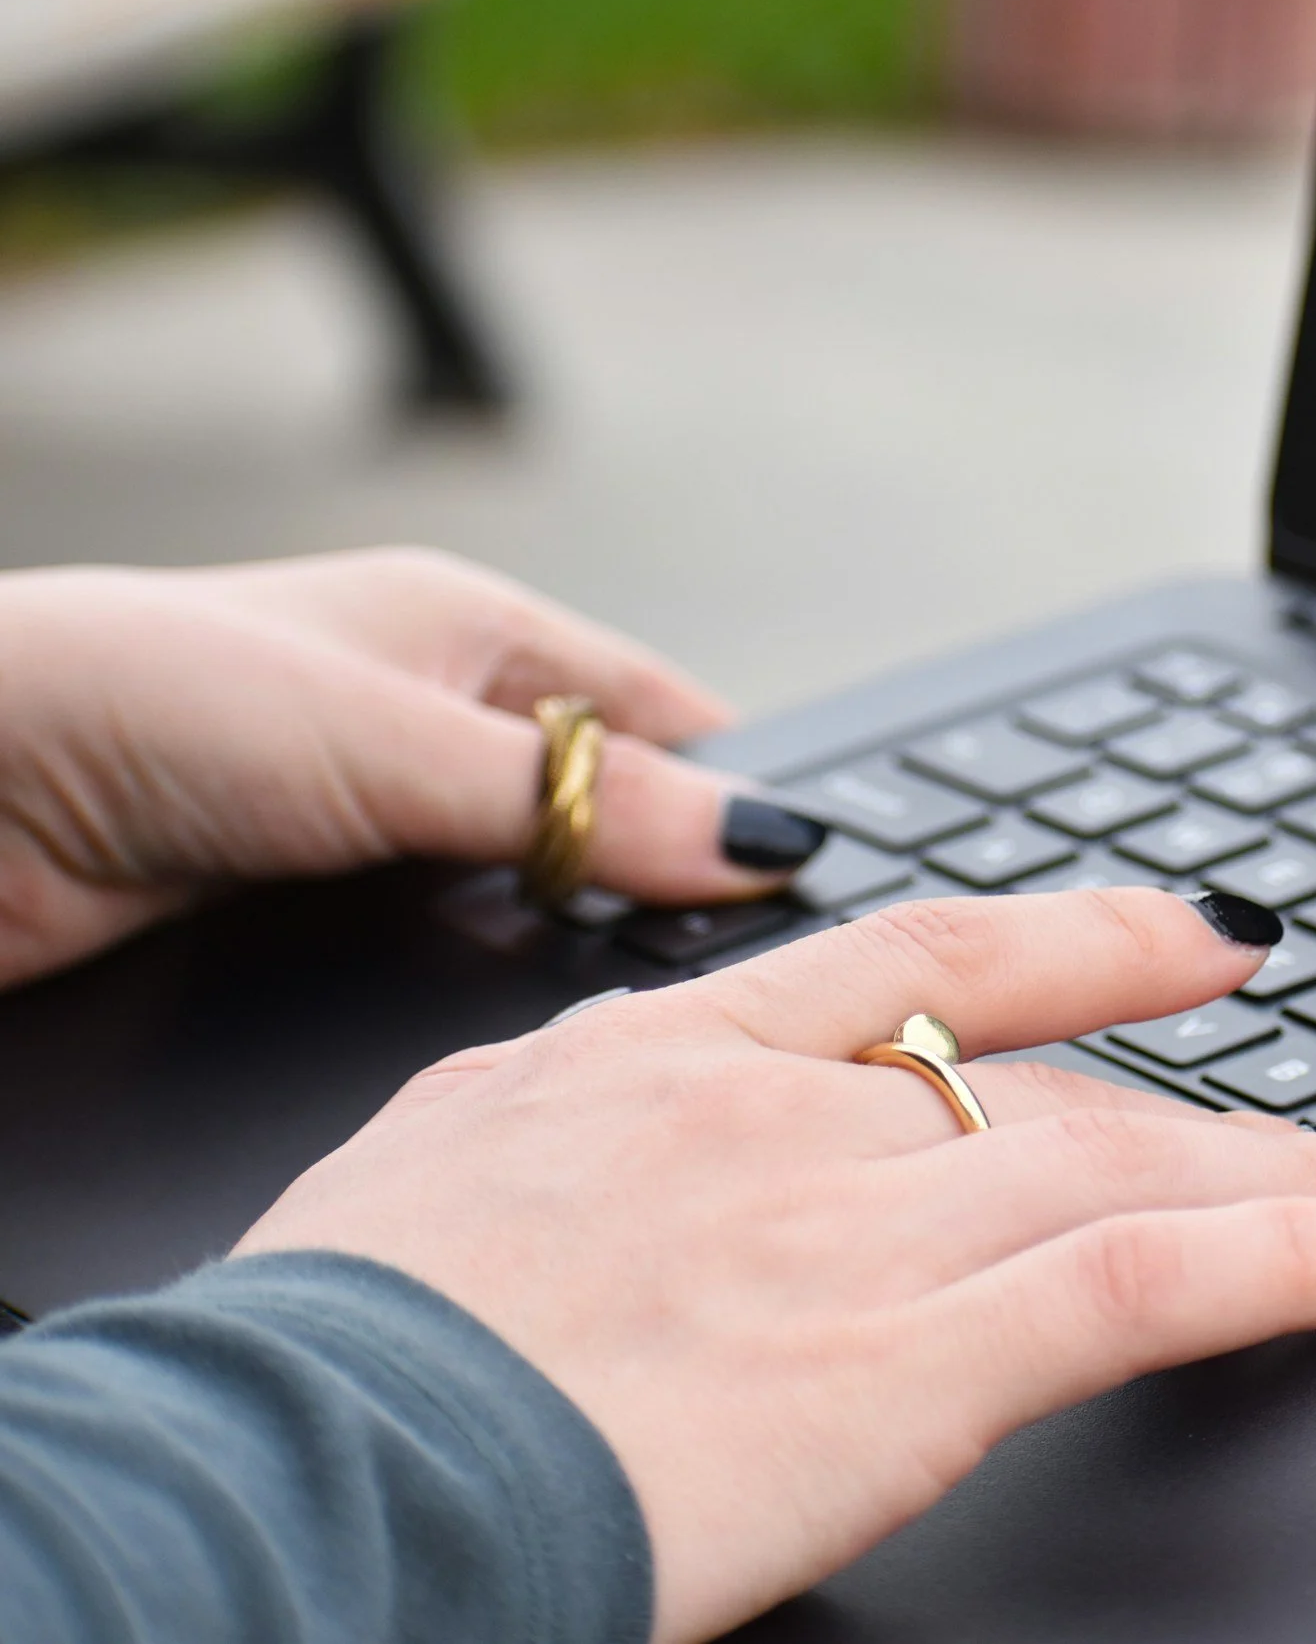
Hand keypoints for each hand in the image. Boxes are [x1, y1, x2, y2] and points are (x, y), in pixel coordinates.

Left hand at [0, 548, 816, 987]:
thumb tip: (760, 839)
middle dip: (676, 890)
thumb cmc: (131, 696)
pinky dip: (496, 995)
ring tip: (657, 1028)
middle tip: (751, 987)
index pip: (669, 717)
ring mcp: (374, 826)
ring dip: (581, 952)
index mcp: (473, 633)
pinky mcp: (315, 920)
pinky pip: (452, 961)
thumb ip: (583, 799)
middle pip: (616, 819)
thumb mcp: (392, 744)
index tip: (818, 889)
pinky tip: (529, 1047)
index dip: (747, 797)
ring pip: (538, 903)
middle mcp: (434, 726)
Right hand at [234, 887, 1315, 1643]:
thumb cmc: (331, 1351)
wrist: (288, 1465)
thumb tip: (596, 1140)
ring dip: (1286, 1176)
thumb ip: (564, 1138)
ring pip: (1124, 1165)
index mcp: (659, 1059)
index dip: (1072, 938)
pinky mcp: (905, 1359)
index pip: (911, 963)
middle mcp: (781, 1115)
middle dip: (1205, 1100)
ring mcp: (852, 1226)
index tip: (1177, 935)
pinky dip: (1286, 1259)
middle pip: (1049, 1080)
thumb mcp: (435, 1180)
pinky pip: (1145, 1282)